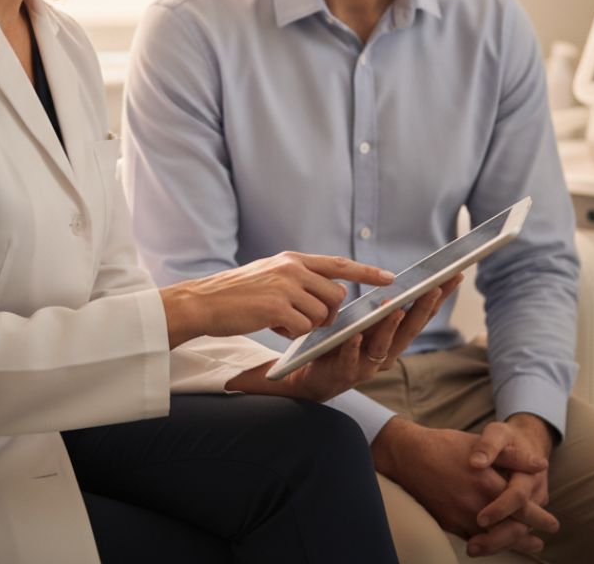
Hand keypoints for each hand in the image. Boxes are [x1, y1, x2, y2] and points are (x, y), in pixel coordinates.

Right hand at [159, 252, 393, 348]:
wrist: (204, 302)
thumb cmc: (237, 295)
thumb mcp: (270, 277)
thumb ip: (299, 282)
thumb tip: (328, 303)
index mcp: (292, 259)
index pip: (339, 264)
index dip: (366, 271)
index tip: (390, 278)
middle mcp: (292, 268)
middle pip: (336, 295)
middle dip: (327, 313)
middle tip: (301, 317)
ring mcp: (286, 286)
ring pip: (322, 314)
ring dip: (307, 325)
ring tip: (279, 320)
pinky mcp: (277, 307)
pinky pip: (303, 328)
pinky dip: (291, 333)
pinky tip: (271, 325)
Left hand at [229, 276, 461, 401]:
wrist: (308, 373)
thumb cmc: (339, 343)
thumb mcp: (363, 321)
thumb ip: (379, 307)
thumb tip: (398, 279)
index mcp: (391, 338)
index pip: (419, 315)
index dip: (438, 297)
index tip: (454, 275)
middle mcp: (385, 354)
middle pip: (410, 330)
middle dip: (424, 308)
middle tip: (435, 286)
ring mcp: (366, 367)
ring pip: (383, 346)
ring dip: (391, 327)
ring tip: (396, 307)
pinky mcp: (343, 374)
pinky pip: (350, 360)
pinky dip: (354, 347)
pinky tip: (356, 333)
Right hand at [370, 417, 552, 556]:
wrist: (408, 455)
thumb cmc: (445, 445)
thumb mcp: (480, 443)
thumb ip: (512, 456)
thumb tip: (541, 464)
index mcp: (486, 483)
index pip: (522, 507)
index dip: (540, 517)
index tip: (553, 523)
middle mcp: (476, 505)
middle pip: (511, 529)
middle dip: (529, 537)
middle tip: (542, 542)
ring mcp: (460, 517)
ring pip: (493, 539)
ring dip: (512, 543)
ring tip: (527, 545)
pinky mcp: (448, 524)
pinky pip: (474, 538)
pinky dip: (490, 543)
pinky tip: (496, 540)